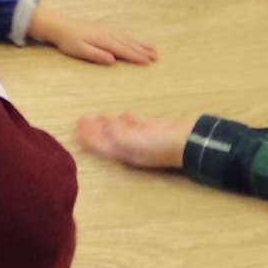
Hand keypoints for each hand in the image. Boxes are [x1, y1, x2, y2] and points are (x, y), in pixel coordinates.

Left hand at [29, 7, 160, 65]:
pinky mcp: (104, 29)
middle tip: (157, 56)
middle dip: (143, 50)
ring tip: (153, 49)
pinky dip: (132, 38)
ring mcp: (107, 30)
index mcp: (103, 40)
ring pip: (127, 38)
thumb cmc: (68, 41)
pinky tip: (135, 41)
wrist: (60, 25)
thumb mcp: (80, 50)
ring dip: (140, 44)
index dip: (136, 56)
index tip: (148, 62)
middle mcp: (108, 34)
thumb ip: (96, 55)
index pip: (123, 50)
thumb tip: (112, 60)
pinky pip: (122, 34)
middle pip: (129, 43)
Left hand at [71, 110, 198, 171]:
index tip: (75, 130)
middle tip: (81, 120)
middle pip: (107, 139)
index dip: (87, 138)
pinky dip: (126, 120)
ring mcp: (143, 139)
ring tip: (98, 116)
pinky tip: (123, 115)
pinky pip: (135, 125)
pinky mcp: (153, 130)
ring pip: (120, 131)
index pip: (100, 146)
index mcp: (125, 152)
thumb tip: (105, 128)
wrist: (191, 142)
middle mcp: (131, 147)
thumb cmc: (164, 145)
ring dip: (108, 124)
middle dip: (94, 130)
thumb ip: (119, 134)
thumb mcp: (138, 141)